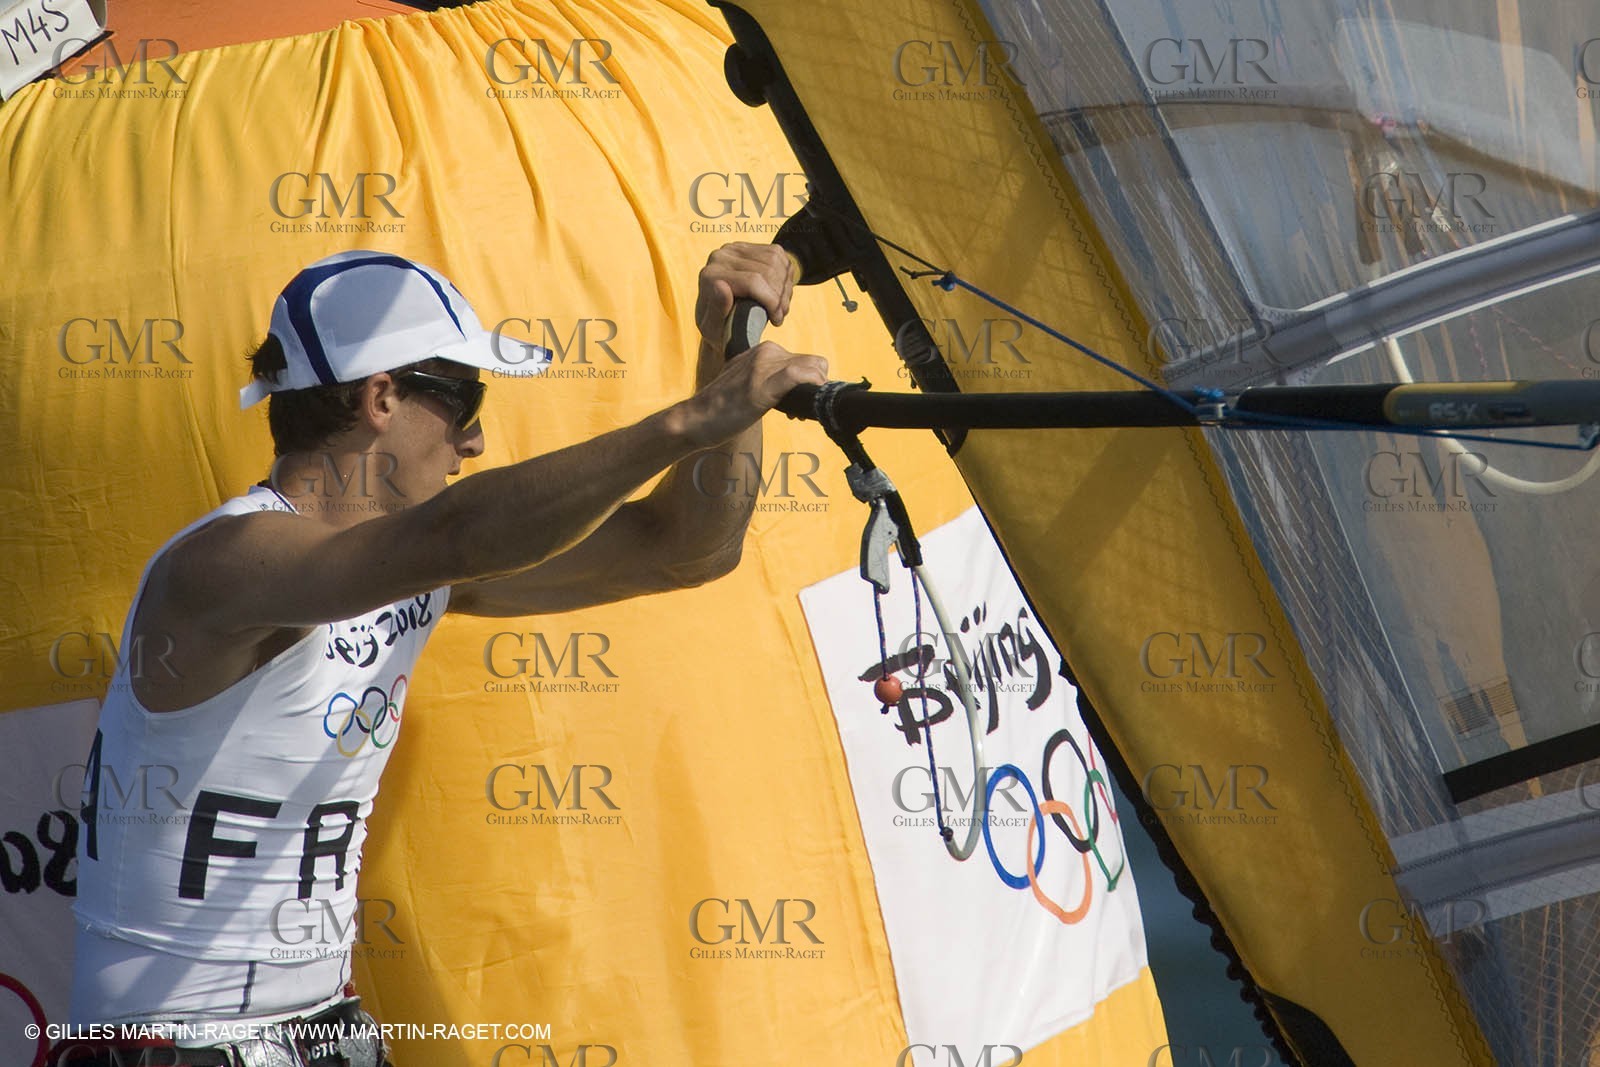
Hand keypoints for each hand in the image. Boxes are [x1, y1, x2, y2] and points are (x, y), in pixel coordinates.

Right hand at [681, 341, 828, 447]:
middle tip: (798, 412)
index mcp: (763, 351)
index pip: (804, 359)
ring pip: (812, 367)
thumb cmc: (721, 408)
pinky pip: (799, 375)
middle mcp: (765, 352)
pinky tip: (805, 404)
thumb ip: (768, 378)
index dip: (810, 380)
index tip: (800, 401)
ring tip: (795, 415)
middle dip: (814, 387)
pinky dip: (812, 385)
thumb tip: (793, 388)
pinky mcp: (762, 385)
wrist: (696, 419)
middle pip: (814, 363)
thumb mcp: (747, 382)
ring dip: (813, 392)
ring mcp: (764, 367)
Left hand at [694, 243, 796, 350]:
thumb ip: (716, 311)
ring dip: (785, 287)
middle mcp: (719, 257)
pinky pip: (778, 254)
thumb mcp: (714, 331)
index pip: (753, 281)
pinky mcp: (748, 246)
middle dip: (780, 296)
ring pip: (775, 261)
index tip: (777, 320)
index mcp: (709, 276)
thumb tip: (721, 285)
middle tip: (780, 314)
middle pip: (767, 270)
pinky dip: (785, 275)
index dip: (772, 301)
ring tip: (780, 306)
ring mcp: (734, 249)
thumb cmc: (718, 331)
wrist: (722, 321)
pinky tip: (778, 292)